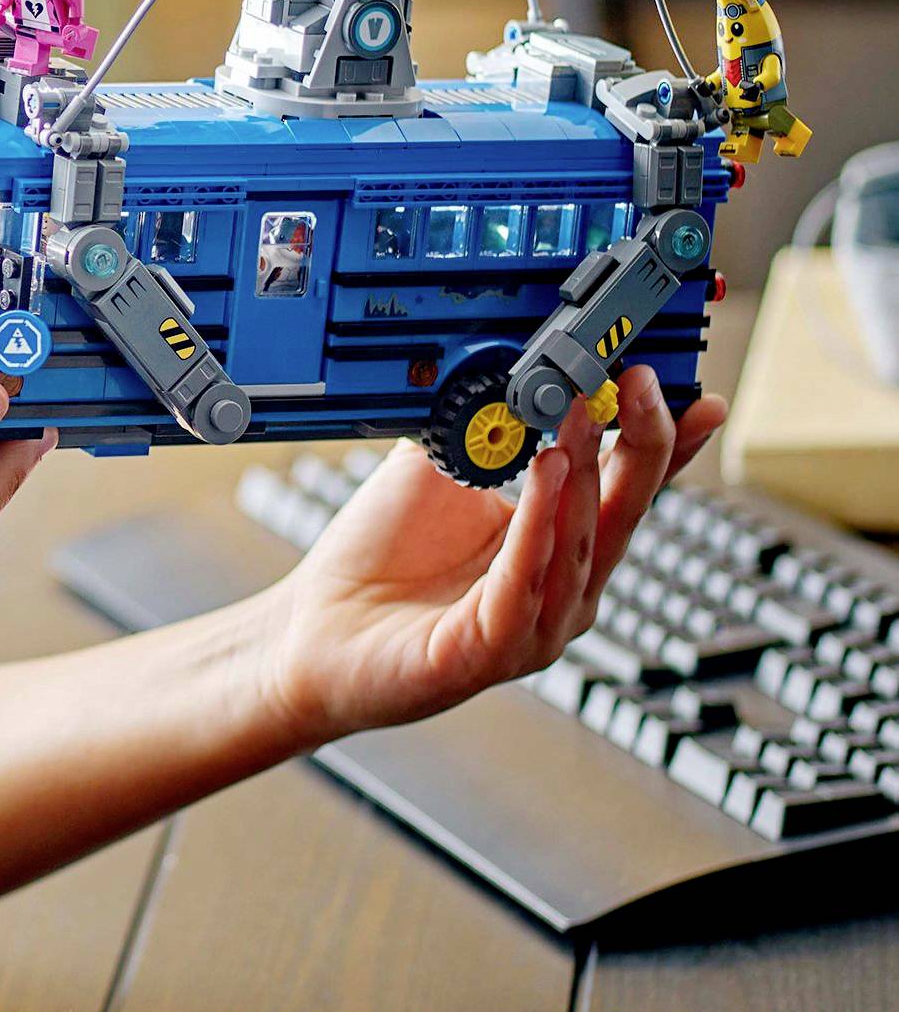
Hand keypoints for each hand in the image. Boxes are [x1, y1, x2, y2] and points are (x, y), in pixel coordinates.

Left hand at [260, 365, 725, 747]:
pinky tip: (549, 476)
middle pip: (620, 514)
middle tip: (643, 383)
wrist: (315, 632)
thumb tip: (510, 362)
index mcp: (556, 550)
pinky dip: (538, 525)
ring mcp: (532, 627)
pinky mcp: (490, 649)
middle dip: (640, 443)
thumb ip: (479, 425)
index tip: (696, 396)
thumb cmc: (375, 560)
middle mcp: (559, 592)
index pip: (625, 492)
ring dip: (587, 475)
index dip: (664, 444)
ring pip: (578, 545)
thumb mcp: (437, 471)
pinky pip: (523, 581)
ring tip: (585, 412)